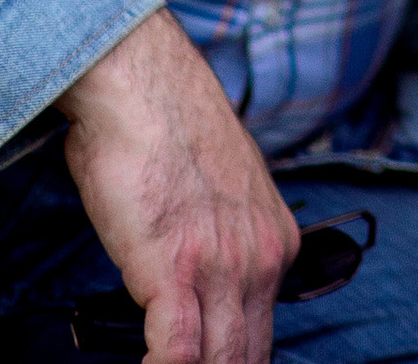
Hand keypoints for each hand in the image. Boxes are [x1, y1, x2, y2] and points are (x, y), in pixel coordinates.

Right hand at [60, 8, 300, 361]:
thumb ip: (220, 245)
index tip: (208, 362)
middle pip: (247, 358)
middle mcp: (262, 260)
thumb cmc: (164, 133)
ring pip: (220, 363)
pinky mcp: (176, 269)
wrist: (142, 82)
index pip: (262, 338)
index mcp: (275, 244)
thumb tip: (193, 288)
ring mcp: (223, 267)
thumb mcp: (218, 197)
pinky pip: (179, 355)